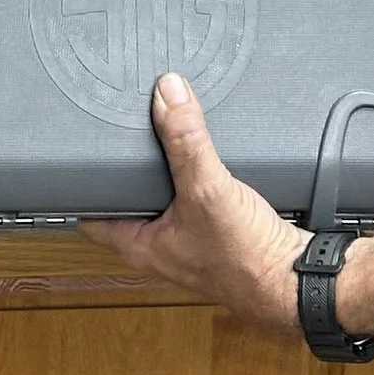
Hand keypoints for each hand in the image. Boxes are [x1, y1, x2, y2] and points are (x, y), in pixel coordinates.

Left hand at [83, 74, 302, 329]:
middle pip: (127, 199)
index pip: (89, 211)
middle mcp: (157, 246)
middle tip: (119, 129)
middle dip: (125, 168)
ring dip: (162, 171)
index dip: (81, 181)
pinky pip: (191, 200)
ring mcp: (186, 242)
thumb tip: (168, 93)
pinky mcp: (214, 235)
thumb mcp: (209, 188)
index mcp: (138, 245)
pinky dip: (192, 178)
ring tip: (159, 136)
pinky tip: (202, 160)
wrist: (296, 280)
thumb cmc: (247, 259)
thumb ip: (186, 141)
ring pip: (161, 199)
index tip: (77, 148)